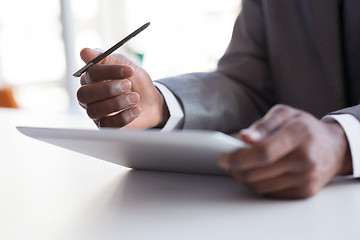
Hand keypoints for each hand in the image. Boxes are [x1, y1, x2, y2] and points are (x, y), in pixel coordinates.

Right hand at [76, 48, 169, 128]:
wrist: (151, 101)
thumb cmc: (135, 81)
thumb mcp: (125, 64)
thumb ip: (106, 58)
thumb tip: (84, 51)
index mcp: (90, 78)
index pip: (91, 73)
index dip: (109, 71)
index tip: (129, 70)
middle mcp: (89, 96)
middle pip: (85, 94)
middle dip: (108, 89)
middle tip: (128, 85)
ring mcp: (95, 112)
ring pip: (95, 110)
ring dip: (117, 103)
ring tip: (135, 97)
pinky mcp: (105, 126)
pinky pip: (108, 125)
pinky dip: (124, 116)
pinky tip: (137, 109)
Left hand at [219, 104, 351, 198]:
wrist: (334, 148)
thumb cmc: (305, 127)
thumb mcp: (285, 114)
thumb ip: (263, 124)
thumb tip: (244, 137)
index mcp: (299, 133)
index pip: (263, 152)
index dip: (238, 158)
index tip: (223, 159)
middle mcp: (305, 158)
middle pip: (259, 172)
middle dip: (236, 170)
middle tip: (227, 164)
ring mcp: (307, 178)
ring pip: (262, 186)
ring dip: (244, 179)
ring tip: (238, 169)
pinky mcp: (305, 191)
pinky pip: (272, 193)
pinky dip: (258, 185)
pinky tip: (255, 175)